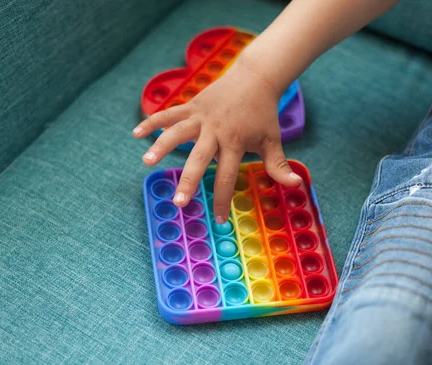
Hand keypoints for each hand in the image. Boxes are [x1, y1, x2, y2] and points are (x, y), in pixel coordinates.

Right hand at [133, 57, 301, 223]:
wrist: (255, 77)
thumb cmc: (263, 114)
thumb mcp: (273, 140)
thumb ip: (279, 166)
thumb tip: (296, 186)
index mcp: (236, 142)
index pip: (227, 175)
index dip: (222, 199)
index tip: (218, 219)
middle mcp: (216, 130)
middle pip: (199, 159)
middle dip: (188, 182)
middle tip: (178, 202)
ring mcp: (201, 116)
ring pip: (177, 132)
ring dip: (161, 146)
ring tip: (146, 162)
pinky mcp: (191, 105)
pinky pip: (169, 113)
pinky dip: (153, 121)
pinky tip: (136, 133)